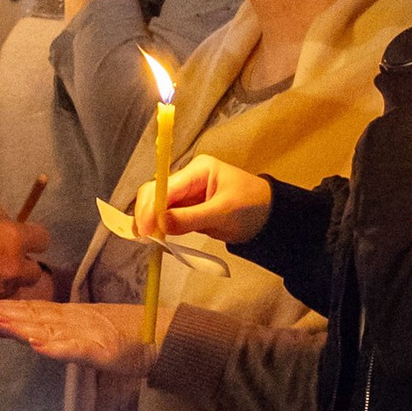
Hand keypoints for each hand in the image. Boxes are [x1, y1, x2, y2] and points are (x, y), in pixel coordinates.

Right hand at [0, 198, 48, 300]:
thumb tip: (5, 224)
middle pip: (34, 272)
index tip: (22, 235)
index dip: (32, 236)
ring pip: (11, 288)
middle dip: (22, 264)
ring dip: (2, 280)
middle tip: (3, 257)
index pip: (43, 239)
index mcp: (13, 238)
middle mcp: (11, 268)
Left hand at [0, 299, 150, 379]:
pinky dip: (57, 347)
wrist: (163, 336)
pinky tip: (39, 345)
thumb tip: (31, 333)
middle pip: (33, 315)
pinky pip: (77, 349)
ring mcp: (86, 333)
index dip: (3, 307)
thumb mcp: (85, 335)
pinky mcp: (102, 349)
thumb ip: (60, 333)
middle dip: (3, 312)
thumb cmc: (124, 335)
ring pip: (50, 328)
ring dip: (23, 324)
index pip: (30, 309)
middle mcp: (72, 320)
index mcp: (67, 316)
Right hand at [143, 154, 270, 243]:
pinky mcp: (188, 209)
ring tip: (144, 240)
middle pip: (156, 192)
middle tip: (142, 237)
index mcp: (198, 170)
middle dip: (146, 213)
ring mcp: (187, 194)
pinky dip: (159, 226)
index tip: (145, 229)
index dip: (151, 206)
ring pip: (158, 205)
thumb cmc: (252, 207)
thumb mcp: (223, 213)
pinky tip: (153, 237)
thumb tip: (161, 224)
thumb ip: (191, 218)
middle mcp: (188, 178)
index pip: (166, 186)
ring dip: (149, 221)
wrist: (269, 217)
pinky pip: (167, 216)